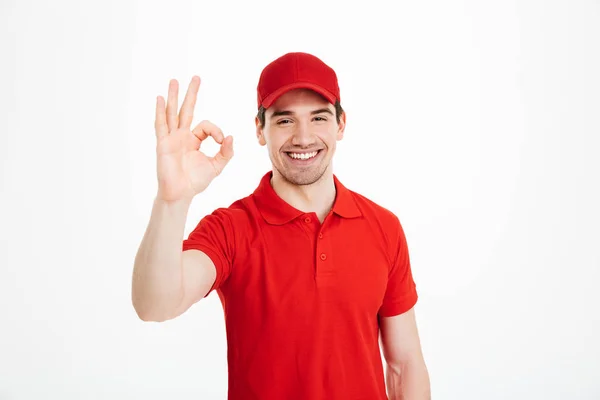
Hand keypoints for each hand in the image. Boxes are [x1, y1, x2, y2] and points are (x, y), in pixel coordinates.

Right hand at [154, 76, 233, 202]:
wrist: (180, 193)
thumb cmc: (195, 181)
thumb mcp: (216, 166)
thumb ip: (226, 152)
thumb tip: (232, 137)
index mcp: (194, 140)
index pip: (205, 125)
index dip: (217, 131)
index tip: (222, 141)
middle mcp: (182, 136)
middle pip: (186, 109)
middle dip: (191, 93)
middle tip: (196, 77)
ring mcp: (171, 138)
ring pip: (173, 113)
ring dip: (173, 96)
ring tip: (174, 80)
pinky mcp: (163, 144)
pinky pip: (161, 125)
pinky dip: (160, 112)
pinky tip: (159, 99)